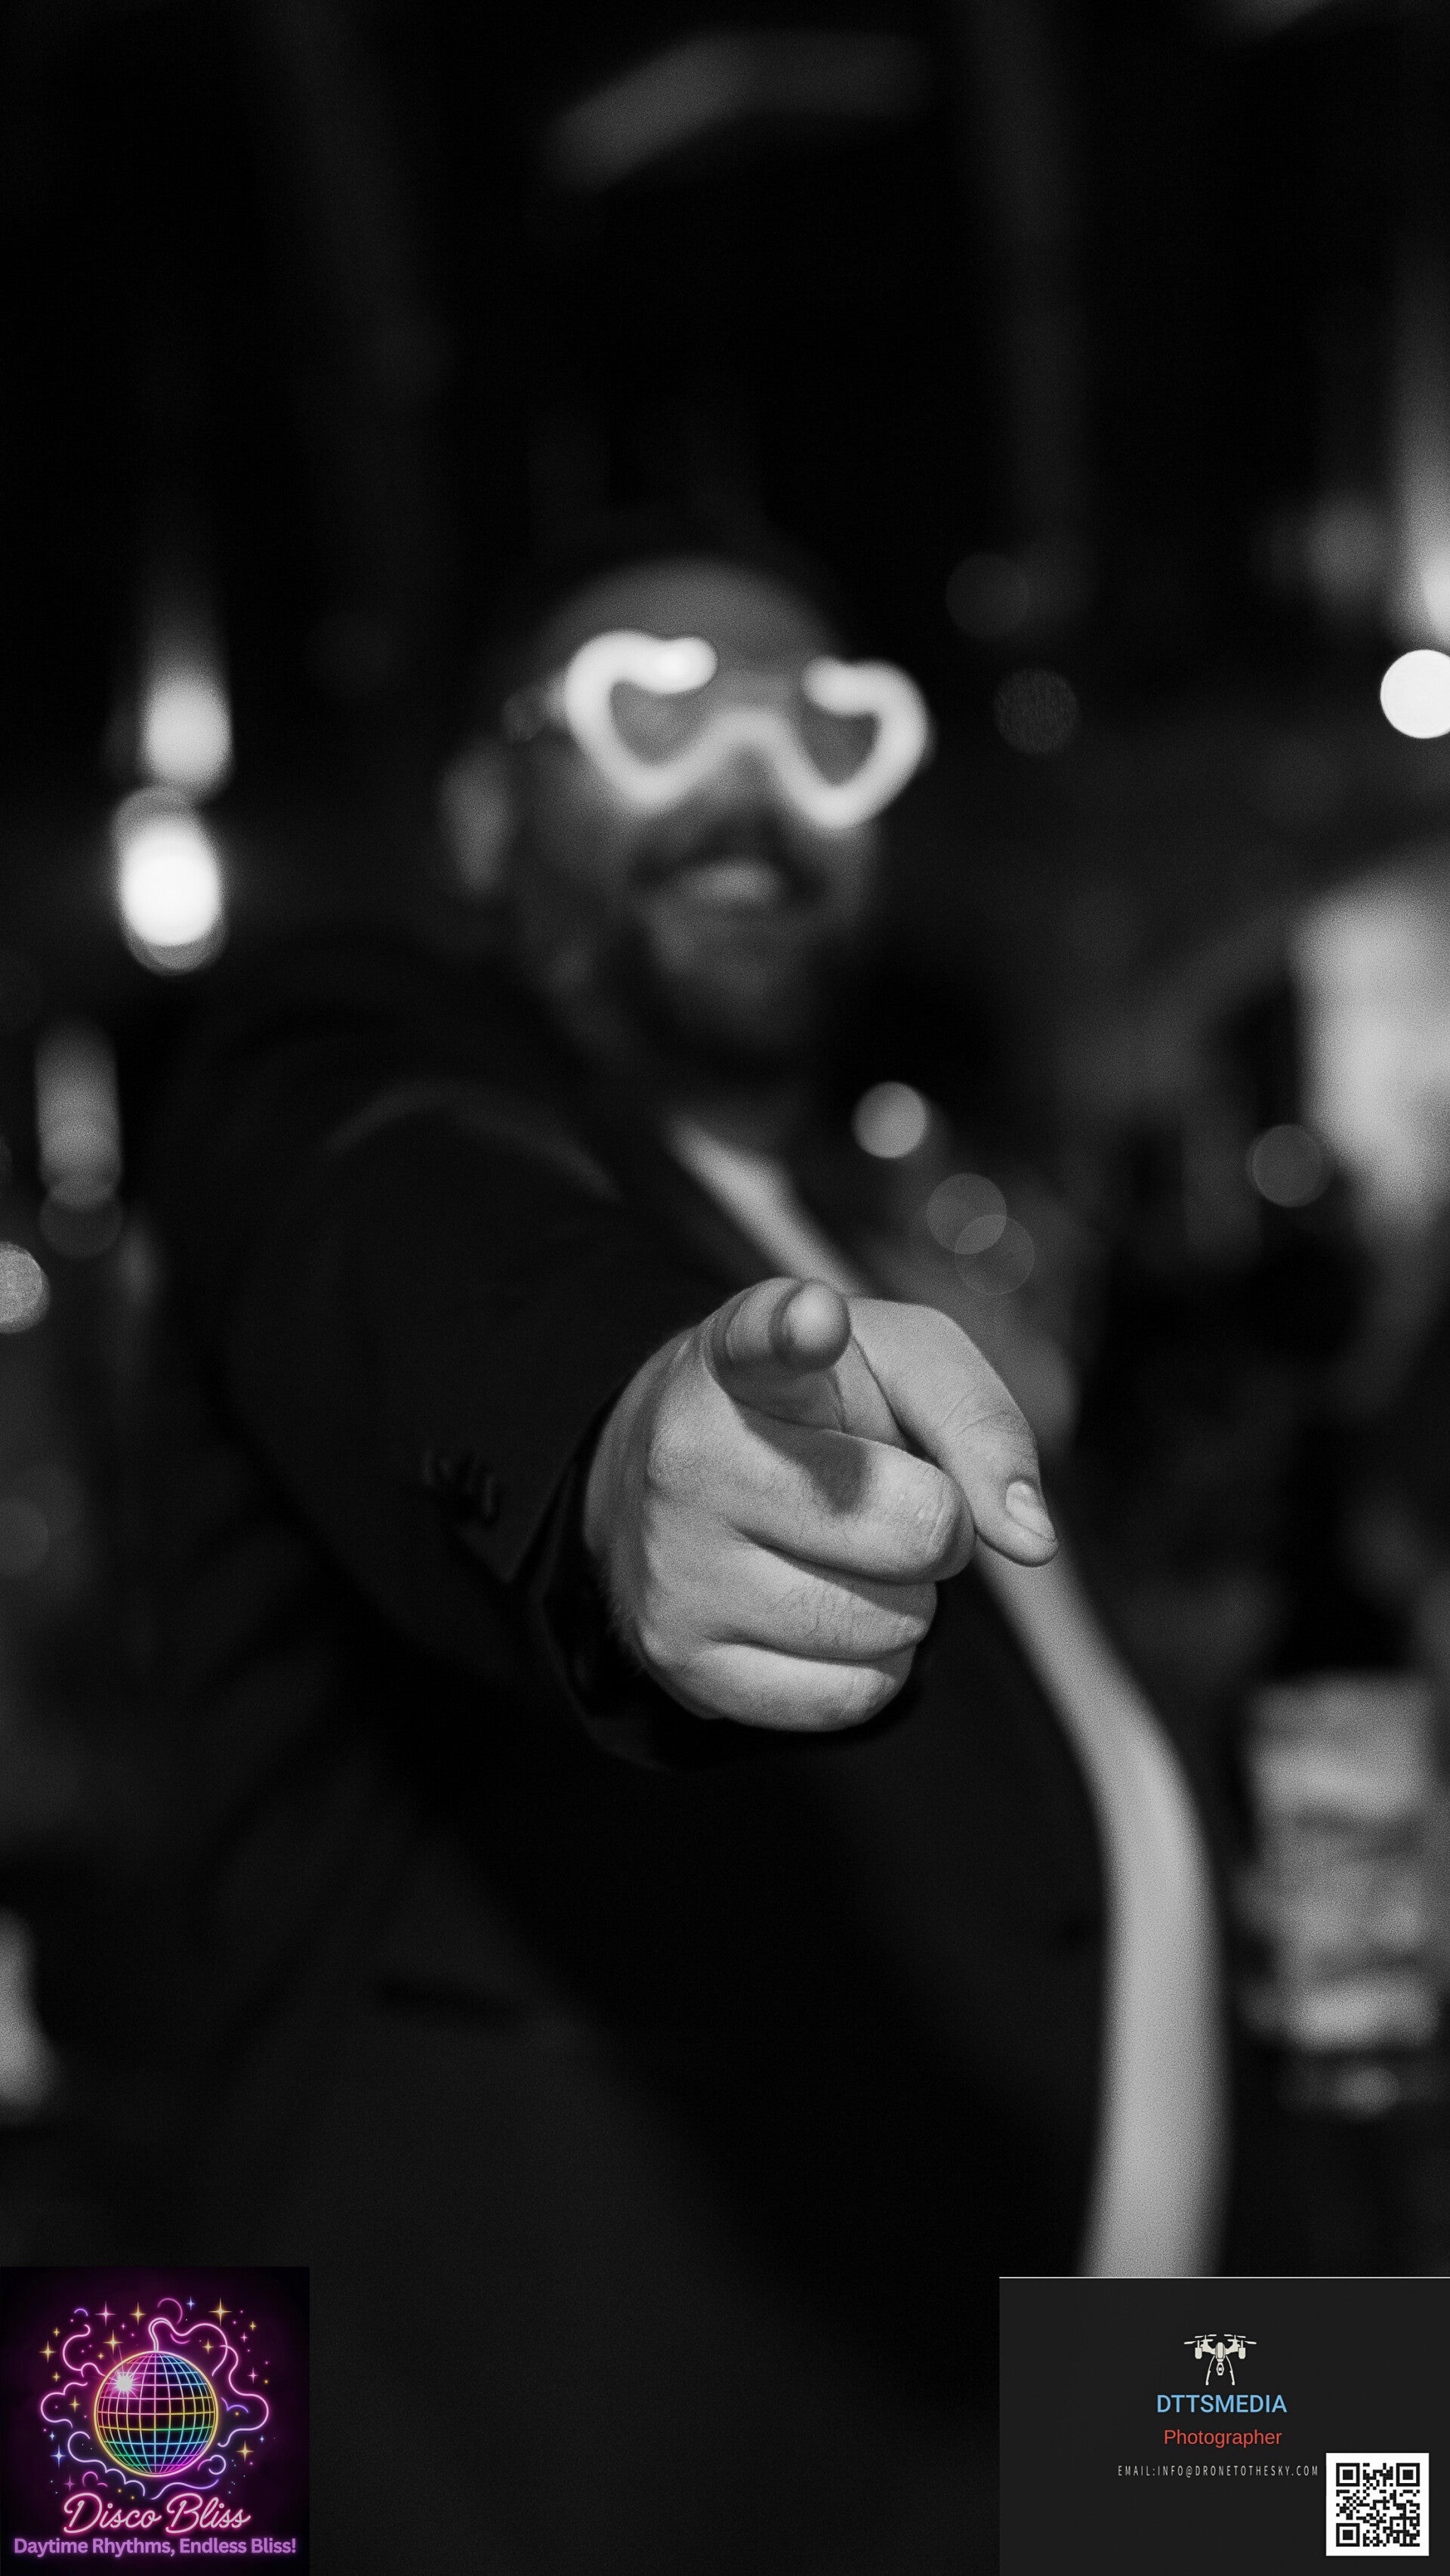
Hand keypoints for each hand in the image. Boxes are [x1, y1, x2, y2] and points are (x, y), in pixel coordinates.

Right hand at [582, 1275, 1056, 1731]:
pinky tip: (822, 1610)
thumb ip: (979, 1422)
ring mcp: (674, 1569)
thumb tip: (1030, 1541)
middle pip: (917, 1525)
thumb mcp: (899, 1368)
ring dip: (906, 1598)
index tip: (815, 1318)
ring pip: (890, 1624)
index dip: (797, 1328)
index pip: (764, 1337)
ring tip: (840, 1550)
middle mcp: (688, 1459)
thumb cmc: (816, 1413)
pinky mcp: (682, 1664)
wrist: (674, 1489)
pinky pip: (855, 1696)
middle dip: (938, 1523)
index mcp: (739, 1359)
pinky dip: (874, 1664)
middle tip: (885, 1496)